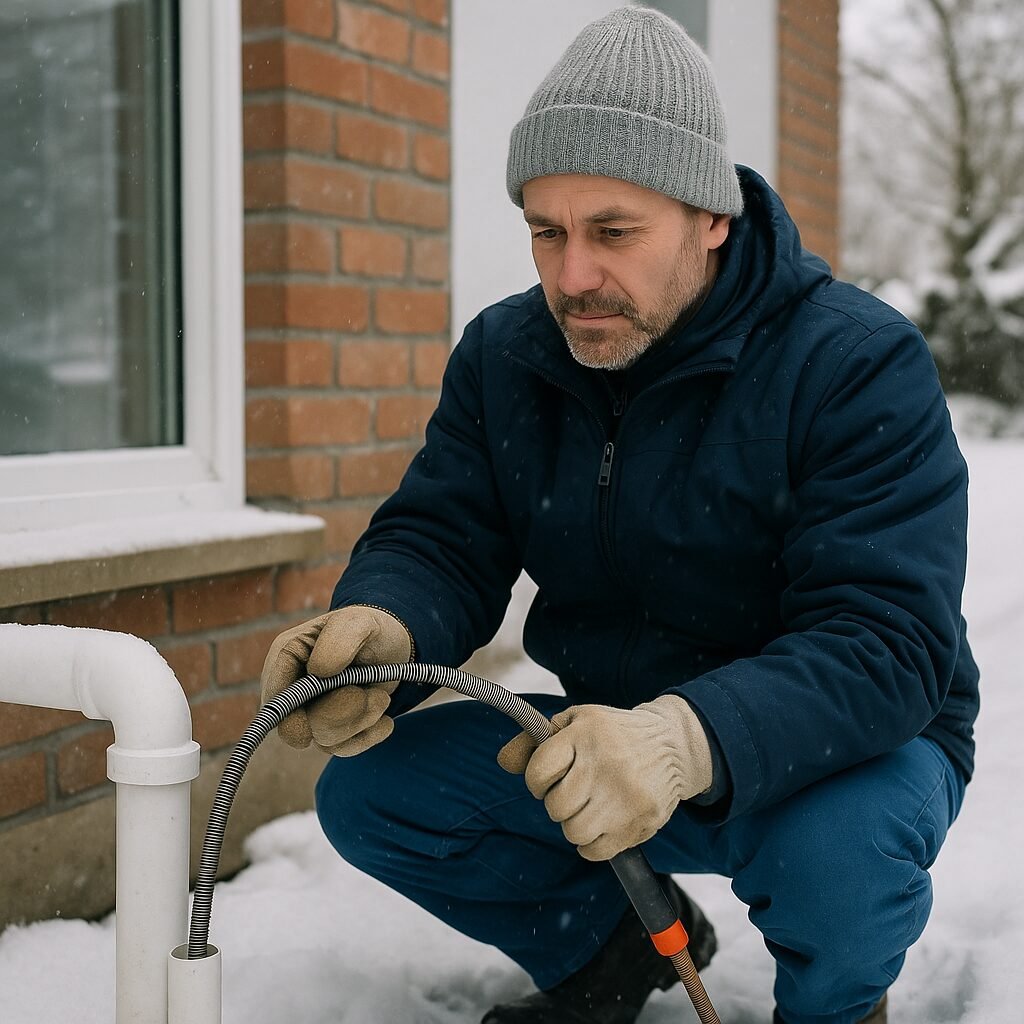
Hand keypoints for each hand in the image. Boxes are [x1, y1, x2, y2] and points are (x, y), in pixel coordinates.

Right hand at [260, 605, 411, 756]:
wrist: (391, 644)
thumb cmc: (369, 627)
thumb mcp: (359, 623)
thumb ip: (339, 641)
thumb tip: (318, 672)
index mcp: (286, 656)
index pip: (275, 698)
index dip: (294, 714)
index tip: (325, 714)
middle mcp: (291, 687)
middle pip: (298, 727)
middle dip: (342, 713)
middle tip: (378, 697)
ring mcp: (309, 710)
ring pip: (323, 739)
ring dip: (360, 721)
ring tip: (383, 697)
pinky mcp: (330, 728)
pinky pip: (342, 748)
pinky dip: (367, 736)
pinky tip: (385, 721)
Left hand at [497, 696, 712, 860]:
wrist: (673, 746)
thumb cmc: (613, 735)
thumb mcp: (575, 723)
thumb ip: (534, 742)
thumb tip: (502, 762)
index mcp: (586, 734)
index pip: (538, 771)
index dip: (537, 780)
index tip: (550, 776)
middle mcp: (606, 765)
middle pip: (555, 807)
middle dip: (558, 802)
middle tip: (574, 791)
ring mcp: (626, 797)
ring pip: (573, 831)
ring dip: (575, 822)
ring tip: (589, 806)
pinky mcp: (641, 822)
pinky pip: (595, 851)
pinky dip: (592, 843)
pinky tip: (602, 822)